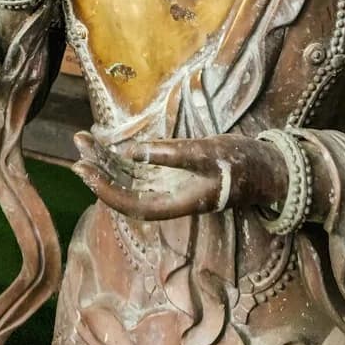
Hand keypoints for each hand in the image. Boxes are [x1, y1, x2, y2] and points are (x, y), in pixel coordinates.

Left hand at [72, 133, 288, 220]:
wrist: (267, 170)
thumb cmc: (241, 163)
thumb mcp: (208, 154)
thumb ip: (171, 154)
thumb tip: (132, 151)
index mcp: (176, 203)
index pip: (131, 204)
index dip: (105, 190)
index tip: (84, 168)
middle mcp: (168, 199)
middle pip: (125, 190)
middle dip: (99, 169)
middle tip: (77, 143)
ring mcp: (170, 188)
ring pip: (130, 179)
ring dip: (106, 162)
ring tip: (83, 140)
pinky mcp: (173, 176)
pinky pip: (141, 171)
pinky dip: (122, 158)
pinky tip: (107, 144)